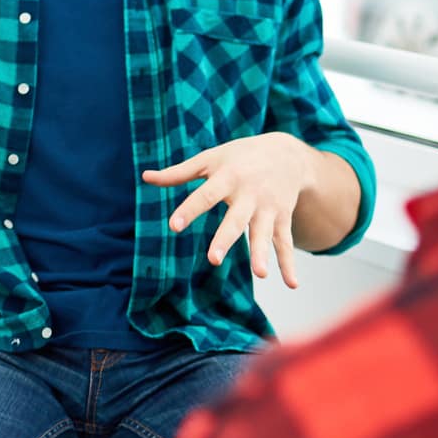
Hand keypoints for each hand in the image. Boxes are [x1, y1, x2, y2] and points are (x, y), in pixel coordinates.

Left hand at [143, 132, 317, 287]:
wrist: (287, 153)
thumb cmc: (240, 157)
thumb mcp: (210, 158)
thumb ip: (179, 172)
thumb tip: (145, 177)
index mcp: (228, 177)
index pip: (205, 195)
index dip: (190, 210)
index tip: (174, 226)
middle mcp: (250, 194)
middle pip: (236, 220)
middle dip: (225, 239)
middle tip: (213, 260)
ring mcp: (268, 208)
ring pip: (264, 234)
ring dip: (262, 254)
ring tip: (260, 275)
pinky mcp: (283, 218)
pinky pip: (285, 243)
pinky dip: (289, 264)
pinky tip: (291, 284)